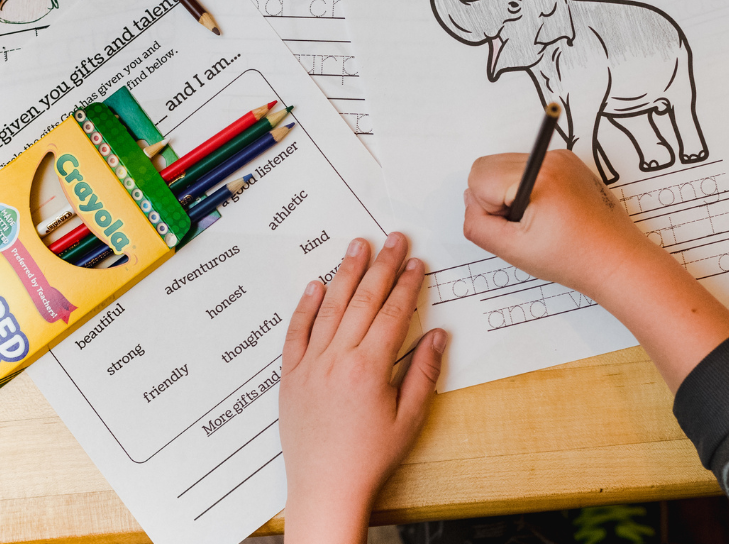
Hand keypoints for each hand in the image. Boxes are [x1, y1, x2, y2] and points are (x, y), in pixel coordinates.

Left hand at [280, 233, 445, 543]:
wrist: (325, 489)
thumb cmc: (369, 459)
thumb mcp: (409, 420)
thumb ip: (423, 374)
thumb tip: (438, 336)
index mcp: (370, 369)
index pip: (393, 313)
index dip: (407, 284)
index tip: (416, 262)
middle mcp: (338, 359)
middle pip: (364, 301)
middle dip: (382, 266)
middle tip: (394, 239)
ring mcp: (311, 364)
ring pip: (330, 308)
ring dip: (346, 273)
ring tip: (357, 246)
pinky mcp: (290, 375)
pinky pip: (296, 332)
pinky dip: (305, 306)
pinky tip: (315, 284)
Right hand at [463, 149, 649, 300]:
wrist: (617, 261)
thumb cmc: (575, 258)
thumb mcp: (513, 250)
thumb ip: (477, 225)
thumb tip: (470, 202)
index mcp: (539, 176)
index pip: (479, 176)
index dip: (487, 208)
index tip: (515, 226)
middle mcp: (551, 158)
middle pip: (489, 165)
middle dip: (495, 196)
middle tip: (524, 225)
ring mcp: (561, 158)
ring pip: (505, 165)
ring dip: (510, 191)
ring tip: (537, 219)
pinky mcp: (567, 163)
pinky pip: (526, 166)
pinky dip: (526, 187)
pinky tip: (546, 211)